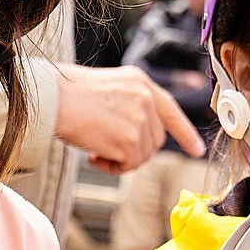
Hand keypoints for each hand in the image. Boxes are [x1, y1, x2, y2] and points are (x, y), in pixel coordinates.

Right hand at [54, 64, 203, 173]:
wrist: (52, 99)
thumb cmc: (68, 95)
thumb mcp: (108, 89)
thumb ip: (130, 105)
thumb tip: (138, 136)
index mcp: (140, 82)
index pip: (171, 110)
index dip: (185, 133)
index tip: (197, 150)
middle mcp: (145, 98)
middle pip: (155, 140)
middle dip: (135, 151)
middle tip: (108, 150)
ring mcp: (140, 119)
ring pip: (142, 155)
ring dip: (121, 160)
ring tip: (97, 150)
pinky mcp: (130, 140)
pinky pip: (128, 165)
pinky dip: (112, 167)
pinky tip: (94, 155)